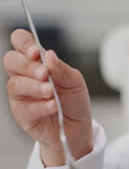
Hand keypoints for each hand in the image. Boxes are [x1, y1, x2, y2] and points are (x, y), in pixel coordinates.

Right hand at [3, 29, 92, 166]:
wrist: (77, 127)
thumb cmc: (74, 101)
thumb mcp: (75, 82)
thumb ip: (62, 69)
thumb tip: (49, 54)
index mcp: (37, 62)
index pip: (21, 42)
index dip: (24, 43)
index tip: (36, 52)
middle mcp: (25, 76)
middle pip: (11, 60)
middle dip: (28, 66)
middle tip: (44, 74)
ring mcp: (21, 95)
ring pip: (14, 84)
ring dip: (34, 87)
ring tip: (51, 92)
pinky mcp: (22, 114)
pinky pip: (24, 107)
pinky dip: (41, 106)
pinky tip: (53, 106)